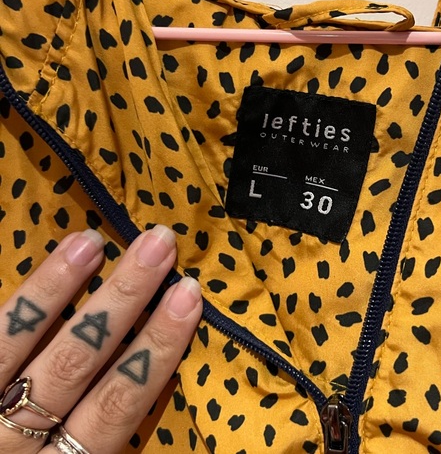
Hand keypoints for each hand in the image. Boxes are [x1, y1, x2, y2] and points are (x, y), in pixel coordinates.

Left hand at [0, 225, 201, 452]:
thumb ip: (98, 439)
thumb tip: (144, 375)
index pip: (118, 406)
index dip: (157, 351)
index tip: (189, 299)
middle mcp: (16, 443)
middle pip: (75, 364)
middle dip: (121, 301)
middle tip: (159, 246)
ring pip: (14, 346)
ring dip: (55, 289)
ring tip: (90, 242)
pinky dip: (13, 307)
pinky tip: (39, 270)